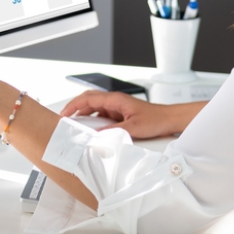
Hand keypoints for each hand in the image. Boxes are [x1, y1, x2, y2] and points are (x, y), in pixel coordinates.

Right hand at [59, 90, 184, 139]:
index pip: (88, 98)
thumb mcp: (133, 127)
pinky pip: (102, 116)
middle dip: (74, 108)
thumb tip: (97, 135)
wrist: (169, 119)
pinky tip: (92, 130)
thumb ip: (114, 131)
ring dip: (84, 115)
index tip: (64, 113)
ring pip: (94, 108)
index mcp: (115, 100)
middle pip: (88, 100)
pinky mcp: (120, 115)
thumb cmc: (156, 119)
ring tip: (75, 126)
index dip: (73, 105)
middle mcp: (114, 102)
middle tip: (64, 118)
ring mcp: (117, 108)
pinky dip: (94, 121)